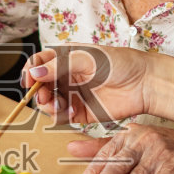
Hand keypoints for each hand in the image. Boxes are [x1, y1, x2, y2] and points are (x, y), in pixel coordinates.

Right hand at [25, 46, 152, 125]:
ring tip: (60, 105)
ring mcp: (72, 94)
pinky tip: (72, 111)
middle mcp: (66, 75)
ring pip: (47, 103)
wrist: (144, 84)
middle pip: (40, 85)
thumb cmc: (120, 63)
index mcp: (66, 57)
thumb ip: (59, 66)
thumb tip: (34, 73)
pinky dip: (60, 116)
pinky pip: (60, 117)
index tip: (29, 81)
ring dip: (48, 105)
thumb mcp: (88, 58)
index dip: (30, 71)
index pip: (39, 63)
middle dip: (38, 92)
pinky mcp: (80, 112)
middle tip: (45, 97)